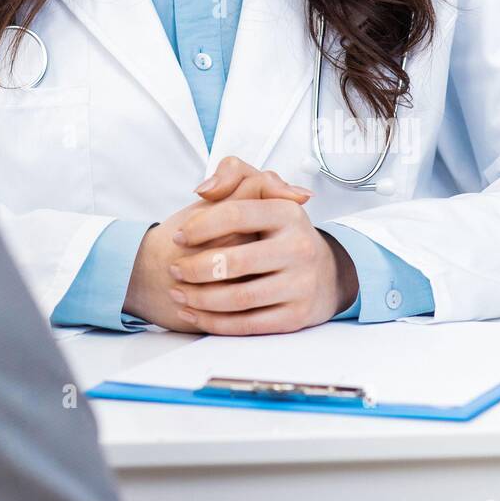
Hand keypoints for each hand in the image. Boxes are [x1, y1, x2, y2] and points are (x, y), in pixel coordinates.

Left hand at [123, 163, 311, 331]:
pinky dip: (216, 323)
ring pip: (239, 299)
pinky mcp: (297, 316)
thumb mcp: (265, 192)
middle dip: (194, 269)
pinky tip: (196, 315)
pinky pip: (249, 325)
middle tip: (174, 270)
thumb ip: (233, 174)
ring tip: (178, 294)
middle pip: (234, 262)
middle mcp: (299, 247)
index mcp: (288, 212)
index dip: (200, 226)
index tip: (179, 236)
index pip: (235, 215)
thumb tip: (204, 189)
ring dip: (200, 299)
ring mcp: (301, 284)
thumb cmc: (281, 230)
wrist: (325, 272)